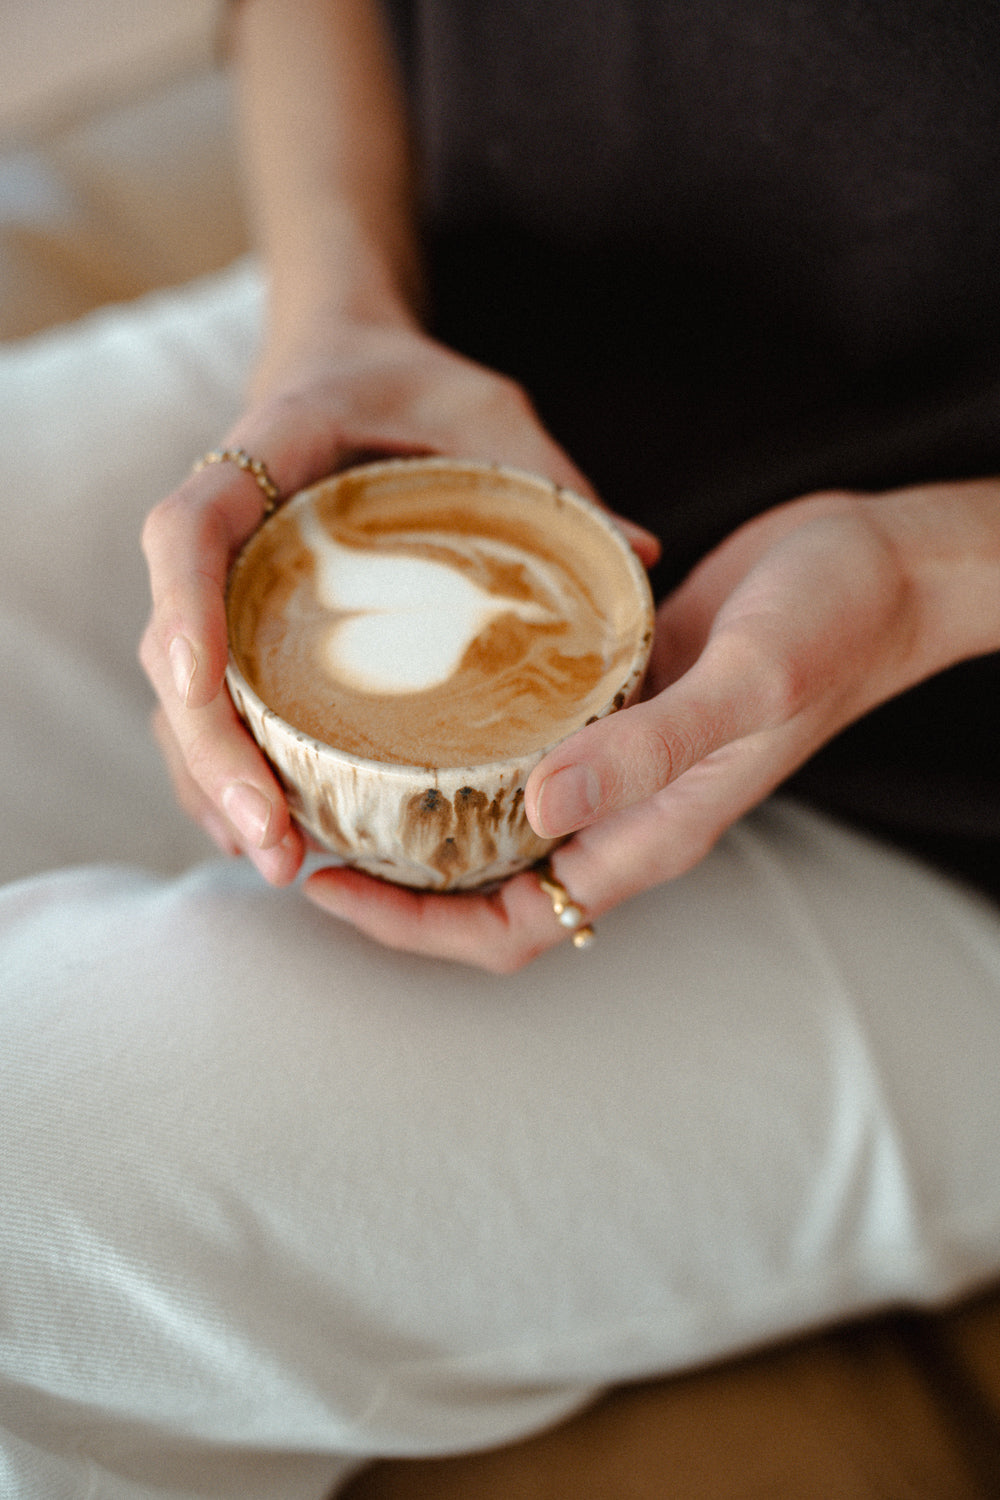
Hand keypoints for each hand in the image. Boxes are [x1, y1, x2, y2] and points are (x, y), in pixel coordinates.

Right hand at [139, 316, 658, 882]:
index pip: (190, 530)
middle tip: (269, 837)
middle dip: (208, 749)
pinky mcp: (238, 625)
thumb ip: (547, 478)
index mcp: (264, 457)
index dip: (186, 608)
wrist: (344, 359)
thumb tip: (642, 555)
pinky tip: (265, 838)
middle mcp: (223, 528)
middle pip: (171, 646)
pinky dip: (225, 774)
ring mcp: (220, 585)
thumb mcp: (486, 412)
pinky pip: (210, 706)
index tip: (198, 686)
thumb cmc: (412, 383)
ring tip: (273, 862)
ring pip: (179, 694)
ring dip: (212, 784)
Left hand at [305, 481, 999, 969]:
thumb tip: (539, 805)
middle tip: (298, 825)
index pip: (506, 927)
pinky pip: (510, 737)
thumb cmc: (829, 629)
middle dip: (387, 878)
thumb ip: (650, 750)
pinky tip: (401, 690)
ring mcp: (607, 756)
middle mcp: (615, 809)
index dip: (411, 927)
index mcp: (645, 836)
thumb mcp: (744, 685)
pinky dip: (451, 735)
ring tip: (323, 764)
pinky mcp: (604, 698)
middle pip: (478, 884)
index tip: (326, 885)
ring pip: (485, 813)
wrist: (874, 566)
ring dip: (408, 808)